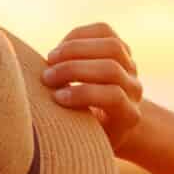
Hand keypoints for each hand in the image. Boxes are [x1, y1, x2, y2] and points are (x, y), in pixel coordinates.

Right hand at [41, 23, 143, 148]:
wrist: (110, 125)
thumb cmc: (86, 137)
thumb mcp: (82, 141)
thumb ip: (70, 130)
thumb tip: (38, 117)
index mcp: (129, 117)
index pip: (113, 97)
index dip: (83, 94)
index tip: (56, 98)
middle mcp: (134, 90)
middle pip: (110, 68)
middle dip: (74, 69)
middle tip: (46, 77)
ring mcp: (131, 67)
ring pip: (111, 46)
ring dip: (75, 49)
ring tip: (50, 59)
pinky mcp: (121, 49)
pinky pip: (104, 31)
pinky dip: (79, 35)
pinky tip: (60, 48)